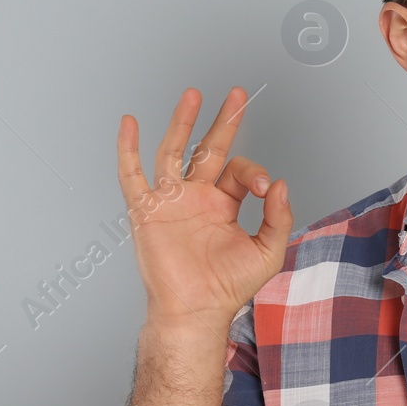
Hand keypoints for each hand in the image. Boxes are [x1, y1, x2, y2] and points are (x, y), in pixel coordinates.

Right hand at [116, 87, 292, 329]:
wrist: (195, 310)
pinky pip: (132, 175)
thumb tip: (279, 183)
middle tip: (236, 94)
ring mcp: (170, 201)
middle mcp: (196, 198)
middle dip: (223, 122)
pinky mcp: (146, 211)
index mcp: (223, 205)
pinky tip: (128, 123)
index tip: (264, 187)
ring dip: (181, 123)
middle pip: (208, 149)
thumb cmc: (227, 287)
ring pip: (173, 152)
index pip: (239, 171)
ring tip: (192, 95)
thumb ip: (278, 218)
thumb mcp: (267, 251)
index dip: (253, 172)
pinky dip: (127, 149)